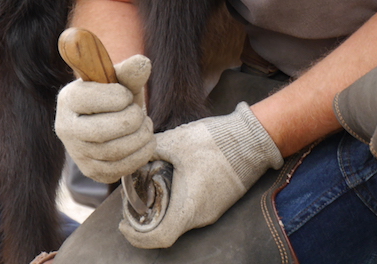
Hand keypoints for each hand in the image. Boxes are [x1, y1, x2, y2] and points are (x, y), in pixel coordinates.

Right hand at [54, 54, 155, 183]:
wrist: (108, 121)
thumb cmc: (115, 97)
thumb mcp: (121, 81)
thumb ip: (130, 72)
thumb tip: (142, 63)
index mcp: (69, 98)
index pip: (91, 99)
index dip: (119, 96)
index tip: (127, 95)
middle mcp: (66, 128)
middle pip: (103, 131)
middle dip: (132, 119)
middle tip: (139, 113)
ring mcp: (77, 152)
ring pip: (114, 152)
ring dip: (140, 137)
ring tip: (145, 125)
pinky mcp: (92, 170)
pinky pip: (119, 169)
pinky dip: (141, 155)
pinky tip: (145, 142)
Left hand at [119, 102, 283, 248]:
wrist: (252, 137)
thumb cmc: (214, 142)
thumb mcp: (174, 142)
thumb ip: (150, 150)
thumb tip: (133, 153)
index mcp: (189, 208)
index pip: (158, 238)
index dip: (137, 235)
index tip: (124, 223)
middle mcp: (202, 216)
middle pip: (168, 230)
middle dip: (147, 220)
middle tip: (135, 202)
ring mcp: (214, 210)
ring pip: (182, 219)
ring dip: (165, 210)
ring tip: (152, 189)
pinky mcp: (222, 201)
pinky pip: (195, 209)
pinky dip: (180, 202)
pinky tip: (175, 181)